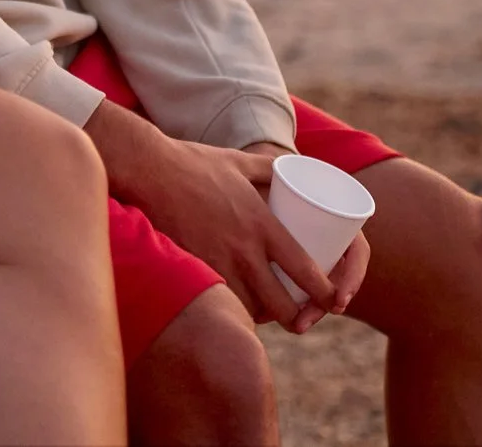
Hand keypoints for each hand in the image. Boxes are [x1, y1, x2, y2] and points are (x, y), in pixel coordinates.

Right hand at [86, 102, 363, 333]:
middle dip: (297, 318)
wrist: (148, 169)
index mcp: (262, 224)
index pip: (304, 269)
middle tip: (301, 320)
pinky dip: (230, 310)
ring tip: (269, 315)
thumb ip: (269, 167)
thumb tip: (291, 167)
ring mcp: (216, 262)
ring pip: (249, 309)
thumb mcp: (241, 161)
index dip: (324, 291)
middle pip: (281, 304)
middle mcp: (243, 249)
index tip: (333, 299)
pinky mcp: (192, 270)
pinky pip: (218, 302)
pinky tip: (233, 308)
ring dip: (262, 317)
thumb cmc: (194, 162)